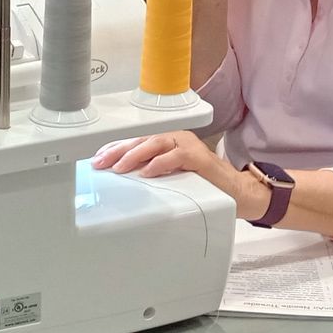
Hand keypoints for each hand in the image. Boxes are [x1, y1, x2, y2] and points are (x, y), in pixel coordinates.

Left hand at [92, 132, 266, 216]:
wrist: (236, 192)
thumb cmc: (201, 185)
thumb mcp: (168, 178)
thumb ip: (149, 174)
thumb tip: (121, 179)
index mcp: (166, 143)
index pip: (135, 141)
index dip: (114, 148)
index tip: (96, 159)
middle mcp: (175, 139)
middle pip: (141, 140)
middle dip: (117, 151)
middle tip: (100, 163)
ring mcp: (188, 145)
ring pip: (155, 143)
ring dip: (134, 155)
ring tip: (118, 167)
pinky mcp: (200, 157)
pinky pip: (177, 156)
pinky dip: (160, 163)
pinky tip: (147, 172)